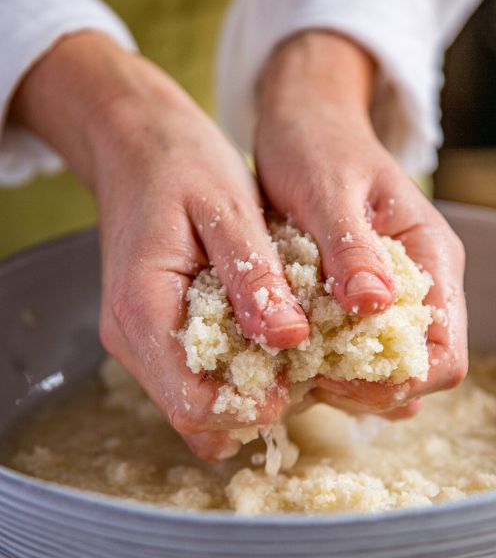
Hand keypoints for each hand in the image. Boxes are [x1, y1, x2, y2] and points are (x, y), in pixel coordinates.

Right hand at [10, 32, 309, 458]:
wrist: (136, 141)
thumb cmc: (182, 164)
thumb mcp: (228, 208)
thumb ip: (253, 276)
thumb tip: (288, 340)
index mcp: (144, 310)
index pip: (193, 405)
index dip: (251, 407)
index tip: (299, 379)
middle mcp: (131, 338)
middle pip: (194, 416)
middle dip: (253, 405)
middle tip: (303, 368)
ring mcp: (137, 339)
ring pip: (194, 402)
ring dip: (245, 394)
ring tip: (290, 357)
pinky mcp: (152, 331)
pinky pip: (192, 376)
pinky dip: (230, 374)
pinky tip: (265, 342)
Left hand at [255, 30, 467, 417]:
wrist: (305, 118)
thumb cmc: (317, 144)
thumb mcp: (328, 191)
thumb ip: (353, 248)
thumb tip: (377, 306)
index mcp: (431, 257)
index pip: (444, 354)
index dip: (398, 380)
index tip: (335, 374)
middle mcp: (424, 281)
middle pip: (419, 370)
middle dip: (369, 389)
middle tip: (308, 378)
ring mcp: (396, 290)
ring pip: (390, 366)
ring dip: (349, 382)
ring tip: (297, 369)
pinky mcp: (365, 295)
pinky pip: (363, 349)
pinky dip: (335, 364)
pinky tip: (298, 359)